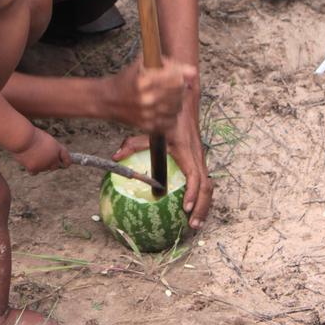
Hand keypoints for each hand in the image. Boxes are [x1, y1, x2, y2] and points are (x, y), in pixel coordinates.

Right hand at [13, 127, 70, 174]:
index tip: (66, 164)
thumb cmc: (31, 135)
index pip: (66, 157)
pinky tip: (27, 161)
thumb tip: (50, 158)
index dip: (67, 161)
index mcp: (57, 147)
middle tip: (44, 159)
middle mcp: (53, 157)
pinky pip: (34, 172)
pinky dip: (31, 168)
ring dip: (39, 164)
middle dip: (51, 164)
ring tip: (31, 153)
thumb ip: (49, 149)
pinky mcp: (34, 169)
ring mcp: (44, 164)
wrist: (22, 137)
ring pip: (43, 168)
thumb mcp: (44, 139)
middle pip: (55, 166)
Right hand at [107, 58, 195, 131]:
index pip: (176, 79)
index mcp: (145, 81)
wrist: (108, 100)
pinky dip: (171, 114)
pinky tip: (164, 108)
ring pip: (177, 108)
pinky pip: (171, 121)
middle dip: (180, 86)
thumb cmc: (127, 79)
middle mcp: (147, 99)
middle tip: (175, 83)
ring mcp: (147, 115)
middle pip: (178, 93)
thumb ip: (168, 63)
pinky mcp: (148, 126)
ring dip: (177, 100)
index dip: (182, 75)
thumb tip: (192, 71)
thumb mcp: (143, 63)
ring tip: (169, 95)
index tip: (181, 73)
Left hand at [112, 90, 212, 230]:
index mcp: (187, 151)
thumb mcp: (150, 130)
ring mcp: (200, 157)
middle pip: (207, 187)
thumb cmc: (166, 114)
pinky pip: (203, 180)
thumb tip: (115, 157)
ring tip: (195, 223)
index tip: (186, 207)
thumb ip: (133, 143)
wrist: (184, 99)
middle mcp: (197, 156)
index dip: (193, 194)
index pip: (195, 177)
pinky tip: (192, 207)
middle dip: (202, 208)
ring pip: (208, 185)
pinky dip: (201, 195)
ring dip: (204, 205)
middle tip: (192, 225)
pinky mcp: (198, 157)